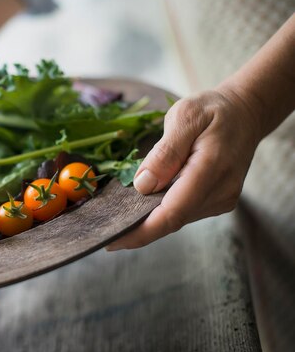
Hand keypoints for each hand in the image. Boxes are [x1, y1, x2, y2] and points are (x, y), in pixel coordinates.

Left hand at [106, 87, 261, 249]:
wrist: (246, 112)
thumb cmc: (212, 110)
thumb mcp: (185, 116)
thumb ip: (165, 152)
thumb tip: (143, 186)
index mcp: (211, 168)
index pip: (173, 212)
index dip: (141, 231)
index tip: (112, 240)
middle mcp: (220, 191)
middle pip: (172, 220)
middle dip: (137, 227)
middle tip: (104, 226)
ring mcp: (222, 199)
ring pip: (177, 218)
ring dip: (148, 218)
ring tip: (119, 212)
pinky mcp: (218, 200)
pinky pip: (184, 211)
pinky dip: (162, 209)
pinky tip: (144, 202)